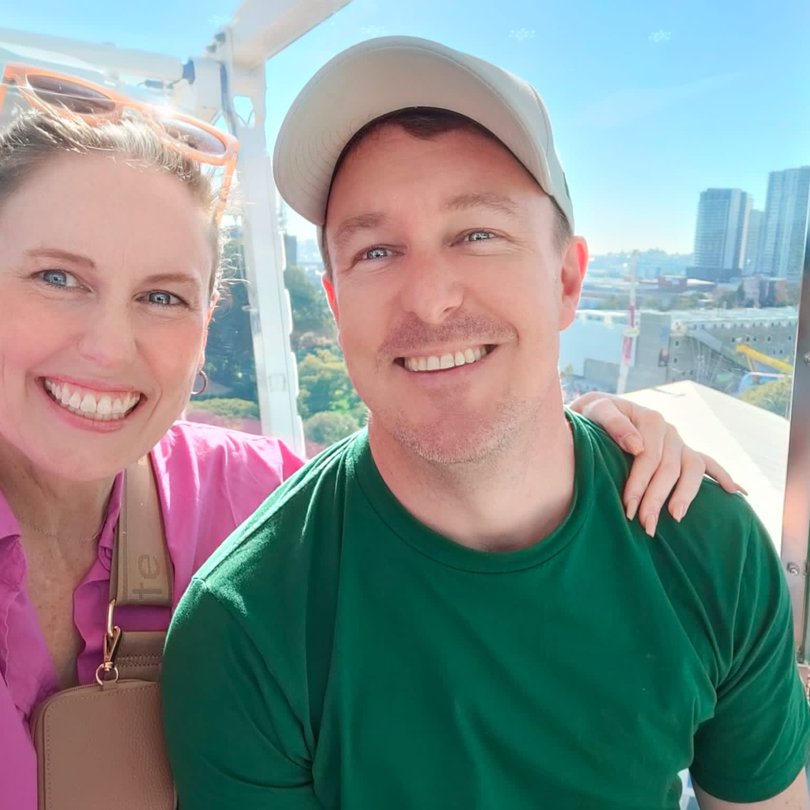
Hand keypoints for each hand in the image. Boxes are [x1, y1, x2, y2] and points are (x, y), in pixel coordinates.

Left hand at [569, 392, 745, 536]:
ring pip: (692, 469)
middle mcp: (669, 430)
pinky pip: (708, 463)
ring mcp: (678, 441)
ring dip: (686, 494)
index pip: (648, 457)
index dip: (639, 484)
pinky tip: (736, 493)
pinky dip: (723, 476)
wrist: (593, 412)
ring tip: (676, 517)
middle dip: (657, 498)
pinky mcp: (682, 451)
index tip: (628, 508)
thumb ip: (613, 423)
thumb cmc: (590, 415)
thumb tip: (637, 446)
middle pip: (669, 468)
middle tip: (646, 524)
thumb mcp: (595, 410)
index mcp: (650, 419)